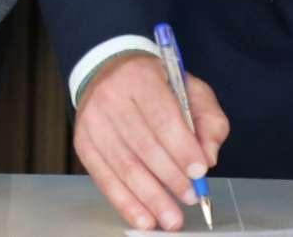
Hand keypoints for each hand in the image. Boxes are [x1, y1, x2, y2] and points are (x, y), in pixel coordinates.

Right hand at [73, 53, 228, 232]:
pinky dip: (126, 203)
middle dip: (170, 178)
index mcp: (140, 77)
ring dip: (150, 198)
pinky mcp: (83, 144)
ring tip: (171, 218)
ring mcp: (93, 122)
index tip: (199, 172)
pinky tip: (144, 219)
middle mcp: (111, 97)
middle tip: (190, 198)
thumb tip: (208, 157)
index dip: (181, 148)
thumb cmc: (156, 84)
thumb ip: (208, 119)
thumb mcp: (190, 88)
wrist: (108, 72)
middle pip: (143, 145)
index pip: (162, 117)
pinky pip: (105, 179)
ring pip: (124, 166)